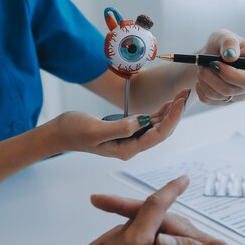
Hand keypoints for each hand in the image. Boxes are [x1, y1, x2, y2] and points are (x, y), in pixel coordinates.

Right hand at [54, 89, 187, 160]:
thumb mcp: (96, 130)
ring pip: (156, 127)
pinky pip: (148, 123)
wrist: (59, 134)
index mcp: (127, 149)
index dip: (171, 119)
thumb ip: (121, 128)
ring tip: (181, 96)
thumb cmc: (74, 131)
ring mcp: (129, 140)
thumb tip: (142, 121)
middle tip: (185, 95)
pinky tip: (168, 104)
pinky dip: (159, 113)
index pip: (157, 135)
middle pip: (161, 131)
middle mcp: (131, 146)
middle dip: (175, 114)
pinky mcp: (125, 131)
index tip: (180, 103)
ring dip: (170, 112)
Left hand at [195, 29, 244, 104]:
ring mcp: (238, 96)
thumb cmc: (222, 45)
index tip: (214, 63)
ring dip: (203, 80)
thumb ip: (229, 42)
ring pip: (216, 95)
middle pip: (229, 90)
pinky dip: (199, 87)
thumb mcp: (225, 36)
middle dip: (211, 76)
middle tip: (204, 64)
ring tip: (203, 68)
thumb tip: (231, 56)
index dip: (230, 75)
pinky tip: (202, 78)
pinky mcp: (224, 102)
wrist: (211, 57)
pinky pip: (207, 99)